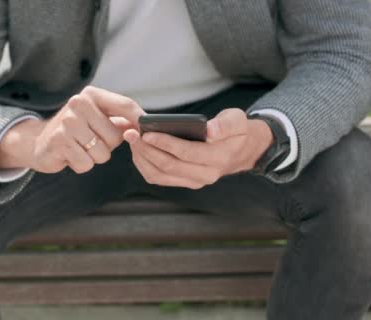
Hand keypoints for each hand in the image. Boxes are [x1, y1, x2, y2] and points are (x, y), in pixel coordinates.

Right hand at [0, 86, 144, 173]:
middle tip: (90, 142)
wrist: (38, 142)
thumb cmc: (76, 132)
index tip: (149, 129)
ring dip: (94, 157)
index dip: (140, 119)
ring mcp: (67, 122)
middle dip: (108, 146)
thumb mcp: (97, 120)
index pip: (125, 105)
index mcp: (92, 95)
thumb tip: (144, 127)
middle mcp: (79, 104)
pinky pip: (86, 163)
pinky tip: (70, 155)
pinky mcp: (59, 141)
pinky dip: (81, 165)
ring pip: (102, 153)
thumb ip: (121, 121)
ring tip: (80, 148)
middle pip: (116, 136)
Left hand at [124, 108, 272, 188]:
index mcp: (218, 159)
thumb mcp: (237, 120)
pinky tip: (137, 150)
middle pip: (169, 166)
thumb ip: (225, 125)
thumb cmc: (234, 131)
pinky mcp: (182, 182)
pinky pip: (158, 178)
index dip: (165, 143)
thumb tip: (209, 131)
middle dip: (147, 149)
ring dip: (142, 158)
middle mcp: (205, 176)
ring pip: (160, 174)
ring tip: (132, 140)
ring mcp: (193, 182)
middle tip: (131, 134)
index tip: (147, 133)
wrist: (238, 150)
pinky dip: (144, 165)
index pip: (187, 153)